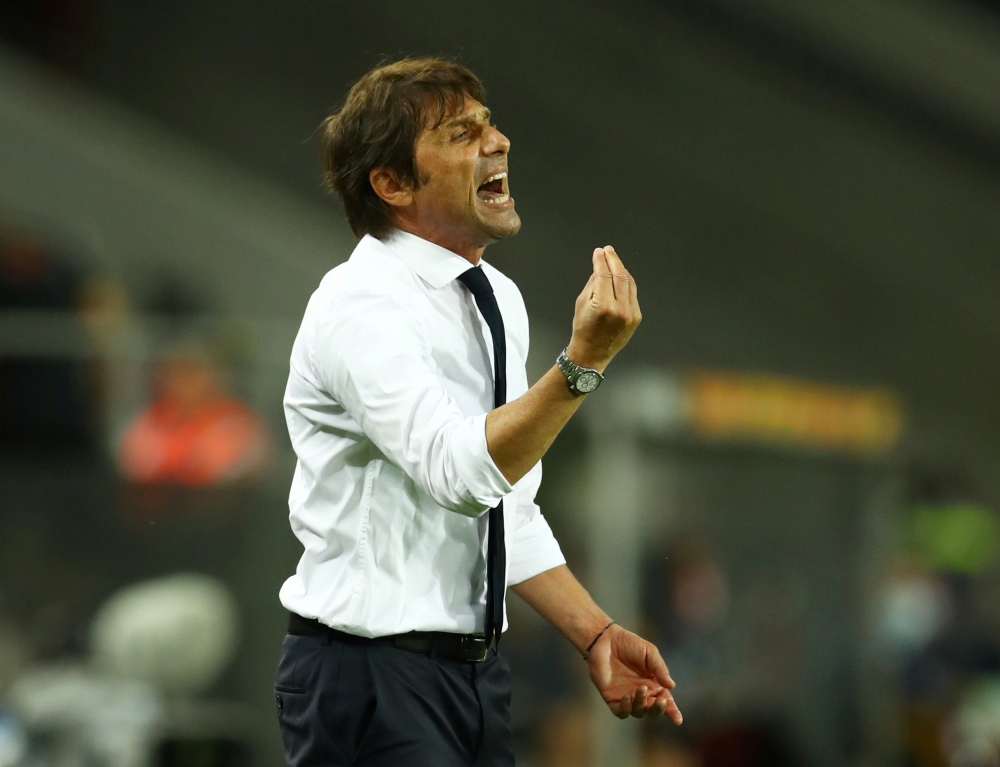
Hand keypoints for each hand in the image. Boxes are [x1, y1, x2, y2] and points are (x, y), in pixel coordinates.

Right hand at [566, 246, 640, 371]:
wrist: (592, 353)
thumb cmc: (583, 329)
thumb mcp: (581, 303)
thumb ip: (593, 283)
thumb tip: (600, 267)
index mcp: (603, 306)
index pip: (604, 275)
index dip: (601, 261)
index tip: (598, 252)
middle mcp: (619, 309)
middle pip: (619, 276)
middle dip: (613, 260)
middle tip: (608, 250)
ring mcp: (630, 313)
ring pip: (629, 283)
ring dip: (621, 269)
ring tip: (614, 260)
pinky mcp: (636, 317)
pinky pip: (633, 294)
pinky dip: (627, 282)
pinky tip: (621, 275)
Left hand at [586, 624, 681, 723]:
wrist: (605, 640)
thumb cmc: (629, 644)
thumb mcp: (649, 652)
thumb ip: (660, 669)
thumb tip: (671, 686)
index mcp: (654, 684)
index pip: (665, 702)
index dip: (672, 711)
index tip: (678, 719)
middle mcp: (642, 693)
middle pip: (653, 711)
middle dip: (658, 709)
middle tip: (660, 700)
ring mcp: (627, 697)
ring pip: (638, 712)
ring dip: (642, 704)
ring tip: (641, 689)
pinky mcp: (612, 698)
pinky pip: (620, 712)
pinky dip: (625, 709)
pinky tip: (626, 697)